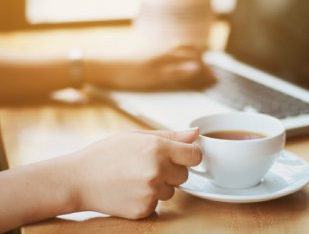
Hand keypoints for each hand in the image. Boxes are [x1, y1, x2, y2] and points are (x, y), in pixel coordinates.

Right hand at [72, 128, 200, 218]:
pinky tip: (130, 190)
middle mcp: (157, 171)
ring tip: (136, 178)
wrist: (78, 180)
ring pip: (171, 191)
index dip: (189, 155)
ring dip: (160, 186)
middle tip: (149, 166)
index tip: (181, 156)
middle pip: (185, 175)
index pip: (195, 155)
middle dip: (172, 171)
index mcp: (157, 148)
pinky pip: (157, 203)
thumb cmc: (106, 154)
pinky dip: (148, 199)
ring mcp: (150, 192)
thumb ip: (170, 136)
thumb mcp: (136, 136)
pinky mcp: (143, 210)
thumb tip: (196, 134)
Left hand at [84, 46, 215, 89]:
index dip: (206, 70)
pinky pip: (172, 50)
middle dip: (202, 62)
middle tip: (209, 74)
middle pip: (190, 52)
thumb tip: (198, 68)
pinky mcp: (151, 52)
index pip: (195, 60)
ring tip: (198, 66)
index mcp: (169, 55)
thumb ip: (177, 73)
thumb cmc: (129, 74)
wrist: (105, 66)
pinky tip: (177, 60)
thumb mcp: (155, 78)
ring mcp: (158, 49)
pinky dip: (181, 54)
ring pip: (182, 49)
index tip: (214, 79)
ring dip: (193, 56)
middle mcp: (166, 49)